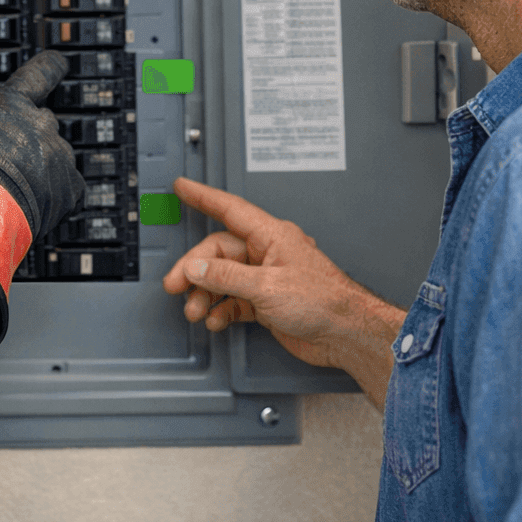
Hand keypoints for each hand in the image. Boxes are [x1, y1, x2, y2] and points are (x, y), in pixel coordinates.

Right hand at [0, 50, 84, 239]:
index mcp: (9, 105)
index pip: (40, 73)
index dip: (50, 66)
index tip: (58, 62)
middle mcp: (39, 125)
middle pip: (42, 123)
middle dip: (24, 138)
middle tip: (0, 162)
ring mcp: (57, 157)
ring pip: (54, 156)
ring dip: (39, 167)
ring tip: (10, 190)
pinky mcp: (69, 189)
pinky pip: (69, 187)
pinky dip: (55, 195)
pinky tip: (32, 204)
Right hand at [161, 177, 405, 409]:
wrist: (345, 334)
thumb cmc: (323, 301)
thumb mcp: (267, 286)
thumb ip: (227, 276)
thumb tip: (197, 268)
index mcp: (271, 236)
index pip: (230, 210)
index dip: (203, 197)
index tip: (182, 187)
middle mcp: (267, 253)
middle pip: (219, 252)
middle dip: (195, 270)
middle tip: (177, 285)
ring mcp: (267, 278)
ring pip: (224, 279)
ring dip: (206, 294)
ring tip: (196, 311)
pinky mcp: (267, 302)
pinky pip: (234, 300)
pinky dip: (221, 309)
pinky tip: (216, 320)